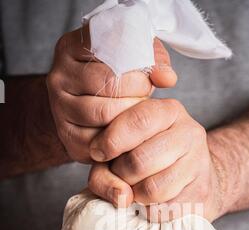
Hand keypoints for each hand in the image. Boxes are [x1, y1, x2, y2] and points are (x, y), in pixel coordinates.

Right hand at [46, 26, 176, 164]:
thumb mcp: (131, 55)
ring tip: (137, 113)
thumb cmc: (112, 78)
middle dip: (137, 92)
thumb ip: (152, 57)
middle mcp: (59, 77)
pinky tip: (129, 133)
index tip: (148, 76)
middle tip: (145, 97)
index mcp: (71, 47)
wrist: (83, 107)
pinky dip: (121, 139)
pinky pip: (100, 140)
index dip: (137, 65)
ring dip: (130, 115)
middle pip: (108, 84)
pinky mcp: (68, 137)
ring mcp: (60, 109)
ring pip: (104, 114)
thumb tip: (167, 78)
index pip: (109, 49)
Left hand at [88, 99, 225, 221]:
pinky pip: (164, 210)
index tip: (98, 154)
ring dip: (135, 196)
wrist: (193, 180)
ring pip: (153, 189)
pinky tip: (152, 203)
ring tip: (136, 190)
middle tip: (121, 176)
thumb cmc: (149, 162)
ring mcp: (199, 164)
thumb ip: (104, 170)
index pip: (139, 120)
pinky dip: (150, 212)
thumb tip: (121, 197)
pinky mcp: (202, 193)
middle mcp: (189, 133)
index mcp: (168, 112)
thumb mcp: (122, 152)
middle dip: (121, 174)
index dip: (111, 141)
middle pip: (140, 160)